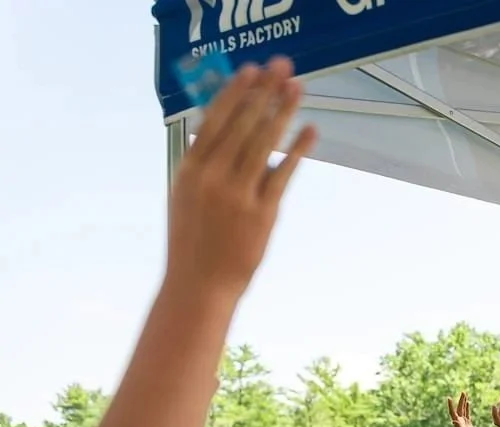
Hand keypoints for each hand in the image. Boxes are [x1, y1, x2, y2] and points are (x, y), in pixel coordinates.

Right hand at [165, 56, 316, 300]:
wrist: (199, 284)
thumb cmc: (194, 240)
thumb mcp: (187, 195)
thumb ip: (204, 163)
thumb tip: (223, 129)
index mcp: (190, 169)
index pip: (214, 120)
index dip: (234, 93)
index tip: (250, 70)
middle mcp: (212, 177)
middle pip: (242, 124)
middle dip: (263, 92)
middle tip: (281, 67)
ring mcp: (237, 194)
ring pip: (263, 143)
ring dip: (282, 112)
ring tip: (297, 88)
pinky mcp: (262, 213)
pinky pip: (283, 174)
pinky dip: (298, 150)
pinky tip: (310, 130)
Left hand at [448, 392, 480, 426]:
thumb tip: (454, 421)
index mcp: (457, 423)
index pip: (453, 412)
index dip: (450, 405)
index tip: (449, 398)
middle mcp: (459, 421)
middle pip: (458, 408)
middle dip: (460, 400)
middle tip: (463, 392)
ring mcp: (463, 422)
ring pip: (463, 410)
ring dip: (463, 402)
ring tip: (464, 394)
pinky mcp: (468, 423)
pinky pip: (467, 413)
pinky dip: (467, 408)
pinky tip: (468, 403)